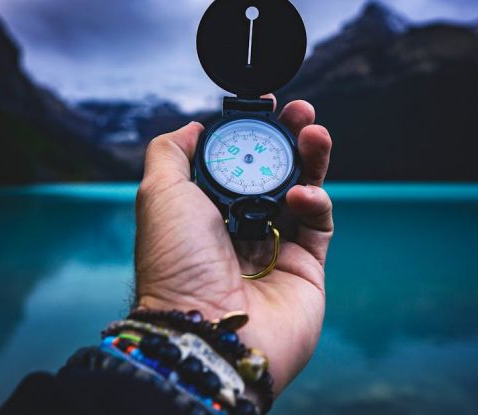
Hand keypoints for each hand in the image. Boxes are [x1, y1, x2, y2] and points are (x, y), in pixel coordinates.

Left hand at [134, 96, 332, 395]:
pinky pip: (318, 223)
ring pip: (303, 191)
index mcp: (206, 210)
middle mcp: (240, 227)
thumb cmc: (176, 266)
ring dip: (312, 159)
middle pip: (275, 172)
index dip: (254, 132)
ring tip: (315, 134)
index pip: (237, 161)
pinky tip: (301, 196)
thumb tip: (192, 128)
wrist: (206, 331)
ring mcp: (275, 247)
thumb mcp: (159, 195)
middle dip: (290, 138)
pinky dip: (315, 201)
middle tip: (302, 112)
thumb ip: (171, 153)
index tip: (267, 106)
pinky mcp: (305, 267)